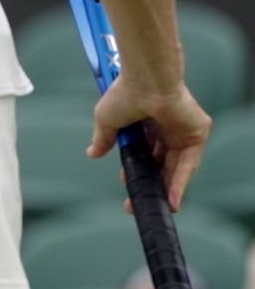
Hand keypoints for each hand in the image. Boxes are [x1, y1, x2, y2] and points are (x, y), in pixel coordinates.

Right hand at [88, 78, 211, 210]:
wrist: (146, 81)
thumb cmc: (124, 93)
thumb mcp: (105, 119)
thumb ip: (103, 139)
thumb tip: (92, 153)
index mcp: (147, 122)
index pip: (145, 151)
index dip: (137, 169)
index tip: (128, 184)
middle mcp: (167, 127)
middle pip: (162, 162)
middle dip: (152, 182)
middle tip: (141, 200)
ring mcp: (184, 131)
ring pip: (176, 166)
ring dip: (167, 187)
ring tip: (159, 207)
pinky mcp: (197, 134)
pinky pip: (189, 164)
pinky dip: (180, 182)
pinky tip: (171, 199)